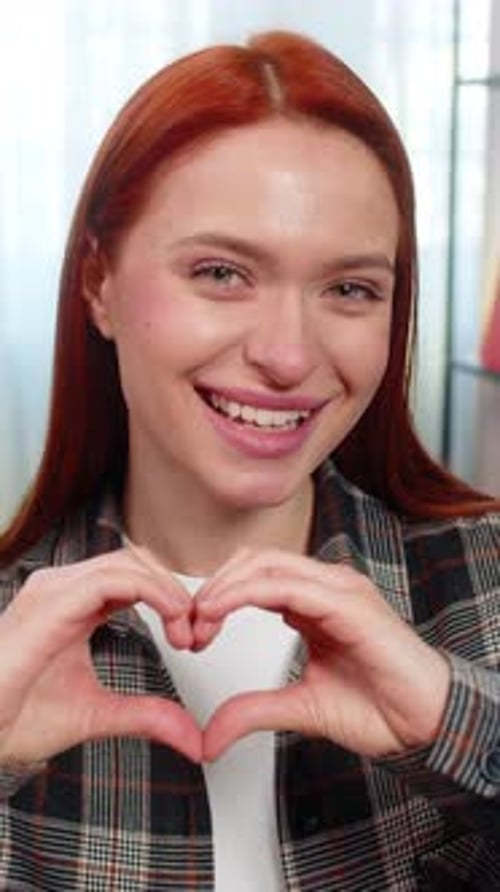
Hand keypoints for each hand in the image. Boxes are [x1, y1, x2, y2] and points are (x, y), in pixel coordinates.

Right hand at [0, 549, 201, 765]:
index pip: (134, 576)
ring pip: (130, 562)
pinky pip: (116, 578)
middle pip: (138, 562)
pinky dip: (154, 592)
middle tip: (197, 633)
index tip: (194, 637)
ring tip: (186, 629)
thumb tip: (194, 739)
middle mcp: (63, 587)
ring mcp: (55, 588)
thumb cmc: (15, 718)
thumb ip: (146, 716)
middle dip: (176, 591)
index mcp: (73, 604)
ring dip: (170, 591)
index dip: (172, 598)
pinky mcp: (52, 600)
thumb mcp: (98, 714)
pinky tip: (172, 619)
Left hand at [194, 548, 450, 761]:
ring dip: (225, 587)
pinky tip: (222, 611)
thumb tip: (208, 734)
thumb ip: (253, 710)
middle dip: (215, 587)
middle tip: (189, 625)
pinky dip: (247, 592)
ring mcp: (339, 588)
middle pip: (255, 561)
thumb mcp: (299, 708)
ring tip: (200, 618)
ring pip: (267, 563)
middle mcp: (325, 586)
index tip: (192, 632)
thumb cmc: (379, 708)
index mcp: (314, 601)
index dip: (217, 597)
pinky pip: (288, 584)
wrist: (426, 724)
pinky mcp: (348, 602)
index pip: (254, 577)